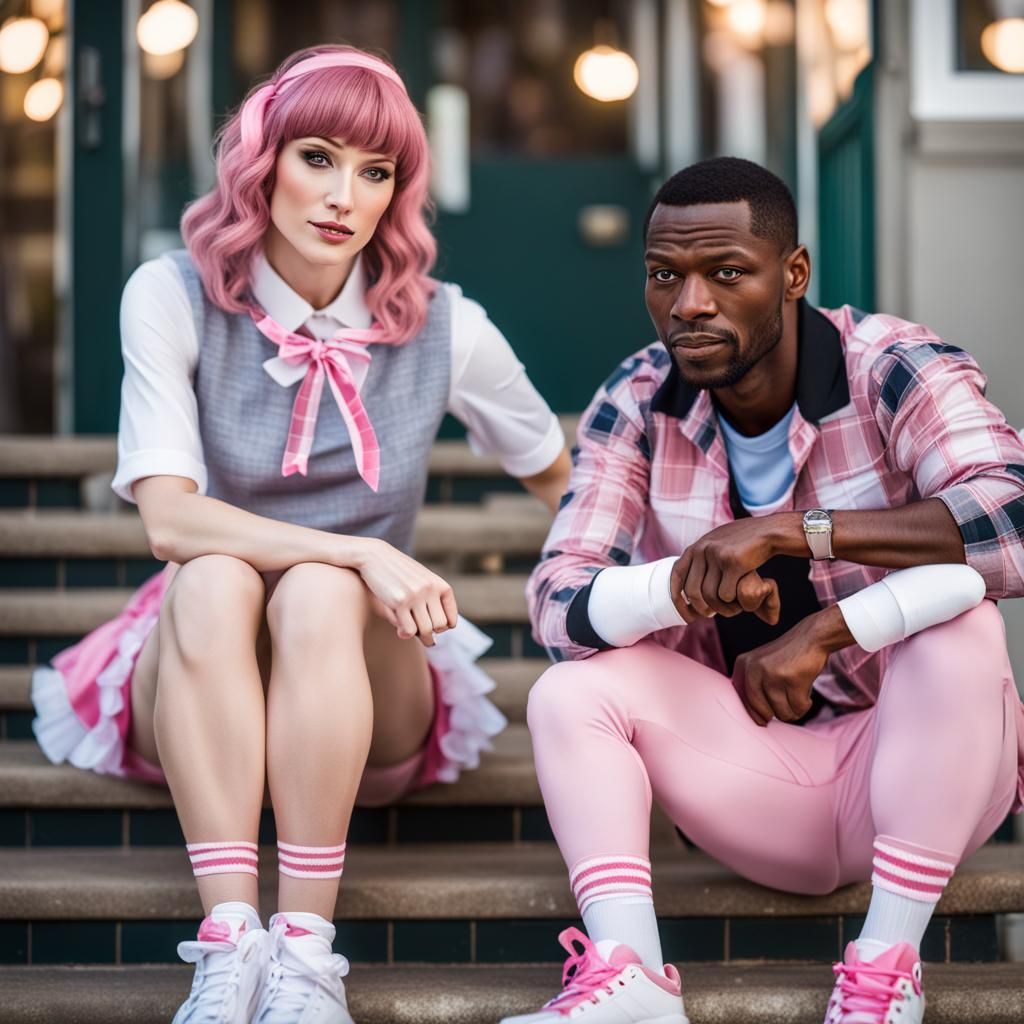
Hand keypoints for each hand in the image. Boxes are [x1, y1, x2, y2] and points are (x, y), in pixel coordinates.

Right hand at [353, 539, 457, 645]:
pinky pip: (408, 630)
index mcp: (440, 586)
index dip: (443, 629)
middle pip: (439, 627)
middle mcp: (431, 590)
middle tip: (423, 638)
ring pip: (424, 630)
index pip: (451, 619)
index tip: (434, 630)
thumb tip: (434, 636)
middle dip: (430, 635)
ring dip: (417, 637)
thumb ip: (431, 601)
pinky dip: (405, 634)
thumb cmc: (398, 572)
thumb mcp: (421, 581)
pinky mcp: (399, 601)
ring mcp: (416, 596)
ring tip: (410, 634)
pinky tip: (400, 631)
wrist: (375, 556)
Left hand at [671, 516, 790, 620]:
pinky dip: (735, 602)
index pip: (677, 575)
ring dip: (723, 608)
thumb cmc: (744, 543)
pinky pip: (727, 594)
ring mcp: (717, 555)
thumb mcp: (717, 544)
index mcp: (696, 547)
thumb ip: (701, 560)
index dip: (677, 597)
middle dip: (702, 608)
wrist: (769, 531)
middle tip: (711, 614)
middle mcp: (702, 549)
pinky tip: (743, 599)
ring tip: (733, 608)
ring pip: (711, 596)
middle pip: (693, 591)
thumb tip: (686, 588)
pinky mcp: (733, 562)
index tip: (685, 614)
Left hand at [732, 605, 851, 725]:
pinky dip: (804, 706)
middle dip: (775, 714)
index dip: (755, 715)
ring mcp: (772, 673)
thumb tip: (756, 720)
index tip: (763, 721)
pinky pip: (798, 708)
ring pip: (781, 712)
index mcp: (743, 664)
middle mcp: (753, 668)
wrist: (811, 638)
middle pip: (762, 710)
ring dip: (793, 711)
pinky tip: (807, 696)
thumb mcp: (761, 666)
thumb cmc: (787, 658)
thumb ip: (753, 687)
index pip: (744, 700)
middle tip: (787, 707)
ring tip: (798, 697)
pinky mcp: (791, 678)